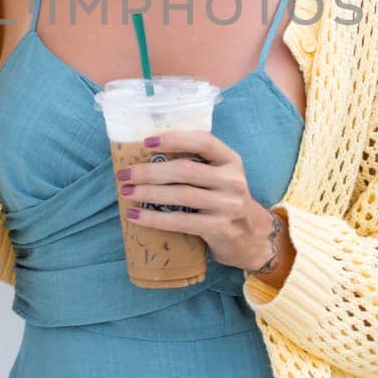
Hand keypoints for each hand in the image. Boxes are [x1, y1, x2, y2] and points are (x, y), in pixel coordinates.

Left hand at [114, 129, 279, 273]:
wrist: (254, 238)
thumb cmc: (226, 201)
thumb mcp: (222, 176)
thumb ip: (199, 163)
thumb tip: (149, 154)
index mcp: (231, 160)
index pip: (203, 141)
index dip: (174, 139)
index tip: (146, 141)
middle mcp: (232, 180)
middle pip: (185, 170)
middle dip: (150, 171)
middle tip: (124, 173)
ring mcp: (228, 205)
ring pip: (181, 195)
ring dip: (148, 192)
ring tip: (125, 191)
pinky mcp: (219, 228)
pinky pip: (180, 221)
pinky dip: (154, 218)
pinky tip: (135, 216)